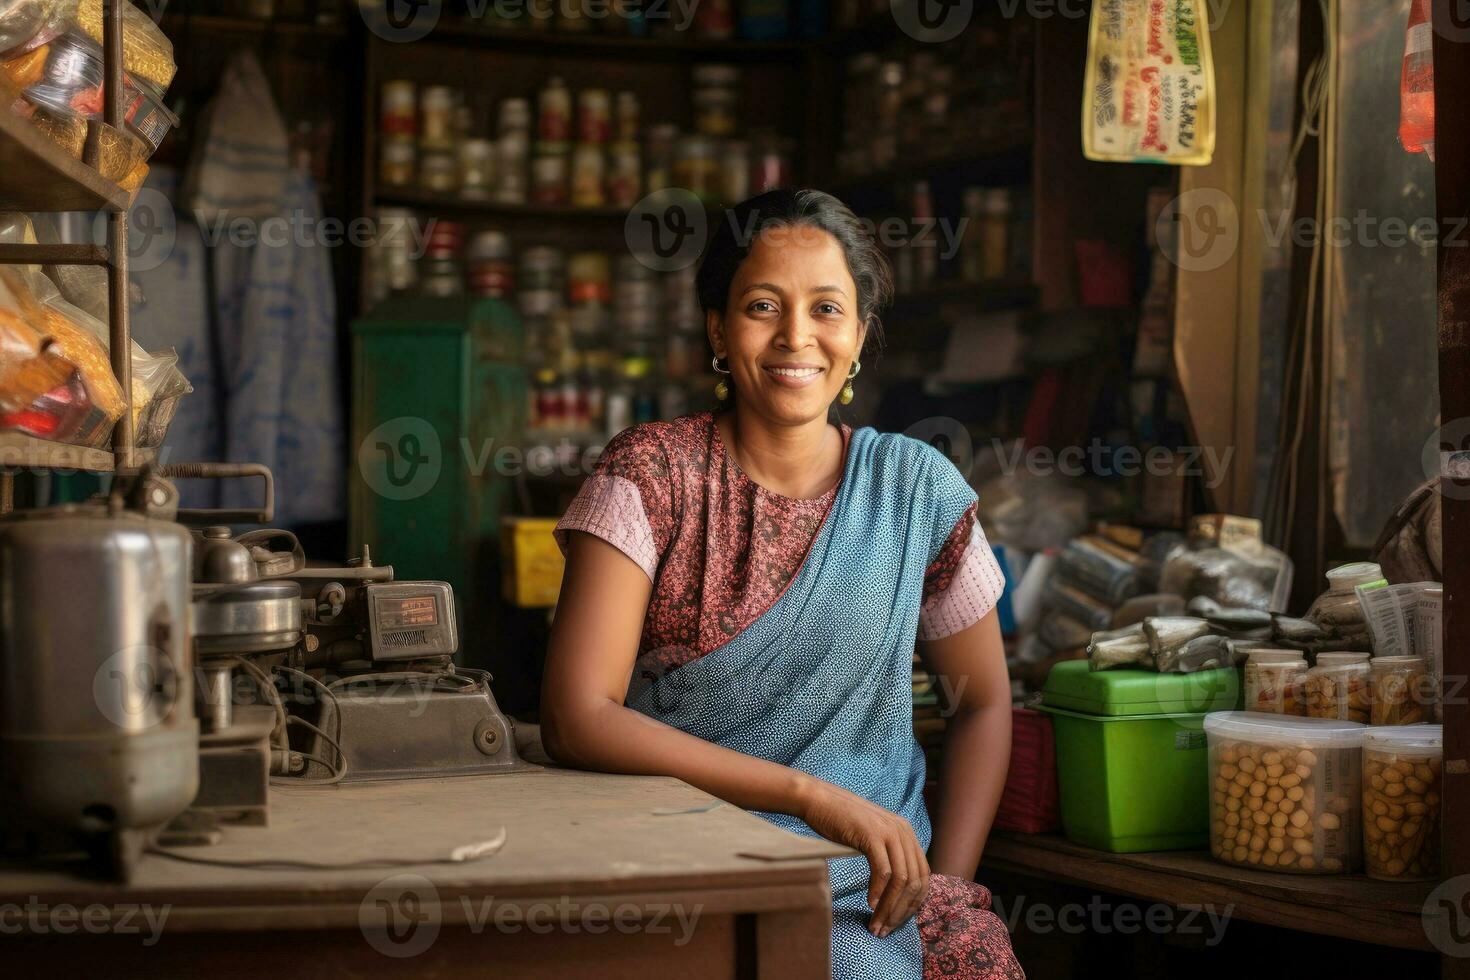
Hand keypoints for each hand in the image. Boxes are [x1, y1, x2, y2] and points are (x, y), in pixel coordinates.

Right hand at [798, 778, 929, 937]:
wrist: (819, 800)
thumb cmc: (841, 822)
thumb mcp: (874, 837)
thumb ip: (889, 855)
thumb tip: (896, 891)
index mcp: (907, 833)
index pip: (923, 877)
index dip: (913, 904)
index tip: (896, 922)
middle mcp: (903, 831)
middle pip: (914, 881)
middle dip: (901, 911)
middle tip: (884, 930)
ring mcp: (889, 831)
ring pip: (900, 880)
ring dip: (889, 907)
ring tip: (876, 924)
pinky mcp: (872, 834)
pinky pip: (883, 871)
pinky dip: (878, 891)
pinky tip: (869, 904)